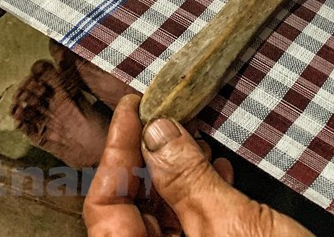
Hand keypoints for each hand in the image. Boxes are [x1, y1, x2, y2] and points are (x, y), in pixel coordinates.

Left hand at [84, 95, 312, 236]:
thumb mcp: (230, 224)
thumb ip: (187, 179)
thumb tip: (158, 132)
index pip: (103, 206)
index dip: (115, 151)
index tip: (132, 109)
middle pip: (128, 210)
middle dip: (146, 159)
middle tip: (164, 116)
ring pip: (159, 218)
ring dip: (174, 174)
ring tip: (193, 139)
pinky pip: (187, 229)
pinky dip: (197, 195)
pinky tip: (216, 171)